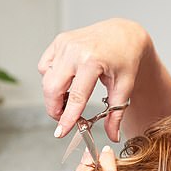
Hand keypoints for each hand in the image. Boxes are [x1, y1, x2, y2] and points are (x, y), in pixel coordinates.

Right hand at [38, 18, 151, 141]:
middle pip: (52, 89)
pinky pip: (45, 66)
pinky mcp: (58, 42)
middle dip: (55, 109)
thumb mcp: (124, 88)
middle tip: (64, 118)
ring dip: (53, 95)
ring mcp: (64, 44)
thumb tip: (112, 136)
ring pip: (46, 79)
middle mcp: (75, 51)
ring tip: (69, 100)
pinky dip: (50, 78)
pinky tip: (65, 81)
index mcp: (92, 62)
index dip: (67, 118)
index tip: (61, 132)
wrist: (124, 34)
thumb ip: (116, 114)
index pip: (75, 97)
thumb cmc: (125, 59)